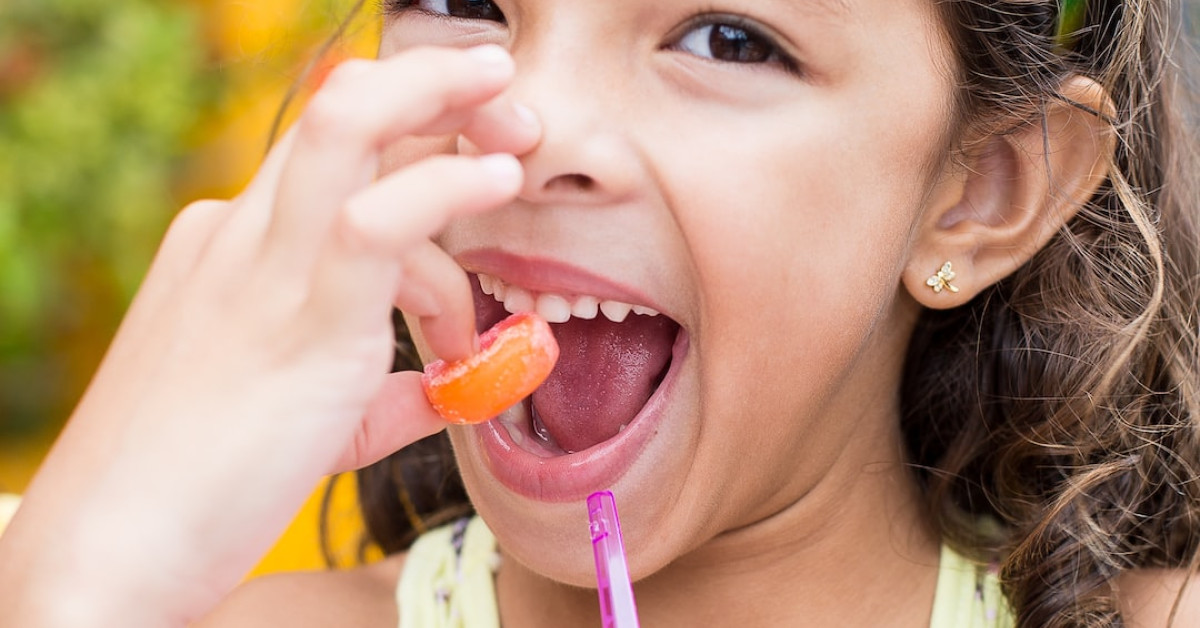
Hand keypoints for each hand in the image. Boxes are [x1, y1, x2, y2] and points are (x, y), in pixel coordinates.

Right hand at [0, 45, 538, 626]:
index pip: (330, 156)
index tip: (481, 149)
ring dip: (442, 103)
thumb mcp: (308, 420)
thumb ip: (380, 392)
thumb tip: (446, 390)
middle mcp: (240, 233)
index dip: (410, 129)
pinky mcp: (300, 316)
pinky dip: (446, 189)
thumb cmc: (202, 485)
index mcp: (232, 246)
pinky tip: (497, 180)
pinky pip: (378, 220)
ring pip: (348, 126)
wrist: (117, 546)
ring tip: (517, 136)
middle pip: (339, 111)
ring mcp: (262, 266)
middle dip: (431, 86)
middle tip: (509, 104)